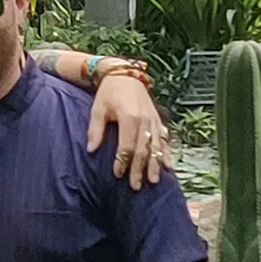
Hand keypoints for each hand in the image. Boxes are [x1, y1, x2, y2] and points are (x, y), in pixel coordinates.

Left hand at [87, 73, 168, 188]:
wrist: (126, 75)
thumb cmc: (109, 93)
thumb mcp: (97, 108)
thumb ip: (95, 129)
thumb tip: (91, 150)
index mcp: (129, 117)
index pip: (126, 145)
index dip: (122, 161)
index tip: (118, 174)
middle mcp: (145, 120)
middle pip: (143, 149)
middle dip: (139, 169)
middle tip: (135, 186)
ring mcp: (154, 121)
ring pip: (156, 147)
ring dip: (155, 165)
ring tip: (154, 181)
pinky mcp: (159, 120)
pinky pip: (165, 139)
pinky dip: (167, 153)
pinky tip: (169, 166)